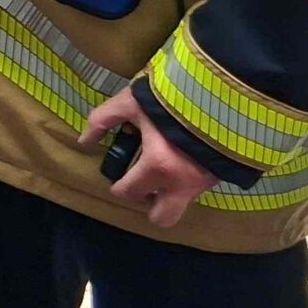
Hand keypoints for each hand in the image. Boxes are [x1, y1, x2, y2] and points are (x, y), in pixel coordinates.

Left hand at [78, 88, 220, 228]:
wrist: (223, 89)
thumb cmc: (171, 95)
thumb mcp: (130, 102)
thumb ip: (102, 120)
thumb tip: (84, 142)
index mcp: (158, 165)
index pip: (130, 192)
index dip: (118, 187)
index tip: (118, 177)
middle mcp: (183, 182)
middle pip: (163, 218)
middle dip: (149, 204)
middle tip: (143, 182)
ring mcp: (205, 182)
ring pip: (182, 205)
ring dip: (168, 193)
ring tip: (162, 166)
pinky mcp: (220, 175)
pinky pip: (198, 189)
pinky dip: (186, 179)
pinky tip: (182, 156)